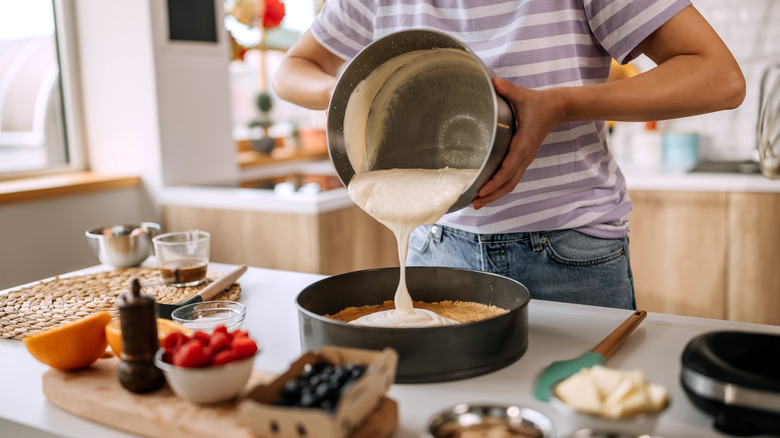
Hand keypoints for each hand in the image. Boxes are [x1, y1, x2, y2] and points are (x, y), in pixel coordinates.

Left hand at [472, 78, 564, 209]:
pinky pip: (512, 178)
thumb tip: (494, 82)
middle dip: (492, 195)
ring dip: (495, 195)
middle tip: (474, 203)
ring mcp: (525, 159)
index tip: (482, 190)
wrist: (558, 108)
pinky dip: (500, 187)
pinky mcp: (523, 158)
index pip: (509, 168)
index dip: (496, 181)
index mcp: (524, 144)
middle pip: (509, 182)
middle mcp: (525, 155)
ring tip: (477, 203)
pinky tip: (488, 192)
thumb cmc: (539, 102)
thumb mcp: (524, 95)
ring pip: (511, 183)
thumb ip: (508, 90)